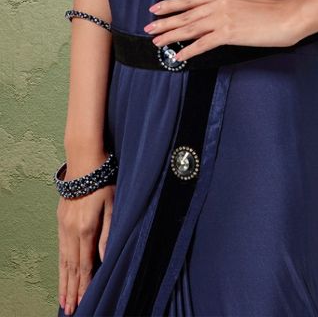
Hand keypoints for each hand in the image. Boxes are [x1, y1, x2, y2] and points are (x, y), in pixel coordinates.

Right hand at [57, 164, 113, 314]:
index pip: (85, 265)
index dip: (84, 285)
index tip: (83, 302)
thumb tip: (105, 258)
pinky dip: (60, 264)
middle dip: (71, 290)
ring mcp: (64, 225)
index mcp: (86, 229)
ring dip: (63, 281)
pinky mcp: (61, 219)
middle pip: (71, 267)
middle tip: (69, 310)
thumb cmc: (104, 180)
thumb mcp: (113, 204)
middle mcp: (72, 230)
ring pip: (63, 260)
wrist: (84, 160)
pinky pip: (60, 248)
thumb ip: (108, 233)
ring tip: (63, 298)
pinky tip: (62, 271)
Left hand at [144, 0, 302, 62]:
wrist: (290, 16)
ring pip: (189, 27)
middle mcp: (220, 3)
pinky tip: (178, 56)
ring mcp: (222, 18)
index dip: (173, 3)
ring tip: (156, 41)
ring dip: (170, 35)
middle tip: (149, 26)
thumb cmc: (283, 4)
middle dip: (165, 21)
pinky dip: (188, 51)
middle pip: (186, 13)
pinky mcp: (228, 34)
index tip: (158, 7)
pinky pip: (202, 44)